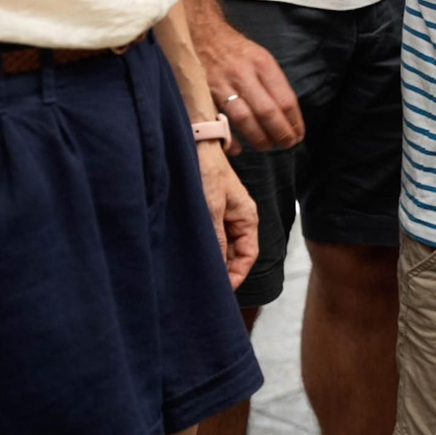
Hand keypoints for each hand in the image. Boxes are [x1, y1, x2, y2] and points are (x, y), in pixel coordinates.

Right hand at [196, 19, 302, 153]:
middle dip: (280, 133)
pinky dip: (227, 138)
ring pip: (243, 118)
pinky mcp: (202, 94)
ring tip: (267, 146)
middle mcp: (243, 74)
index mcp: (263, 65)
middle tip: (287, 144)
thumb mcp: (261, 58)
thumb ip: (273, 83)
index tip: (299, 134)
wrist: (202, 32)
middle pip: (267, 111)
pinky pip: (216, 121)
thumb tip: (287, 115)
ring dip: (258, 138)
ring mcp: (221, 85)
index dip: (294, 121)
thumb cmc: (237, 50)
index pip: (285, 99)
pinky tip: (237, 148)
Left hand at [197, 140, 259, 289]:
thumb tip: (217, 269)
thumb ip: (216, 239)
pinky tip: (187, 256)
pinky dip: (201, 248)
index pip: (248, 255)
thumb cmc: (206, 171)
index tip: (222, 291)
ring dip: (211, 259)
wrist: (193, 144)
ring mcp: (221, 215)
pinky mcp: (206, 212)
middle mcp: (236, 218)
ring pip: (220, 246)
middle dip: (223, 270)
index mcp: (247, 217)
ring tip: (194, 274)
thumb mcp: (211, 208)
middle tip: (204, 287)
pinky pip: (208, 237)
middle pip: (234, 253)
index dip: (237, 275)